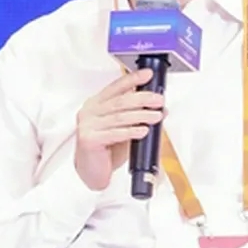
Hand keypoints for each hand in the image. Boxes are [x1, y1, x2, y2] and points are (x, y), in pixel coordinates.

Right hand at [74, 68, 163, 189]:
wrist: (91, 172)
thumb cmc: (106, 149)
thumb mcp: (123, 128)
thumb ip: (137, 116)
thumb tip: (160, 108)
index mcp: (96, 104)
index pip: (116, 87)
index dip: (132, 79)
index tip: (148, 74)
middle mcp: (89, 111)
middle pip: (120, 101)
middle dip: (143, 98)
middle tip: (158, 100)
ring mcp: (87, 125)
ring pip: (119, 116)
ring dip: (141, 115)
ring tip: (156, 116)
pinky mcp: (89, 140)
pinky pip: (114, 133)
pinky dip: (131, 131)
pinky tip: (143, 131)